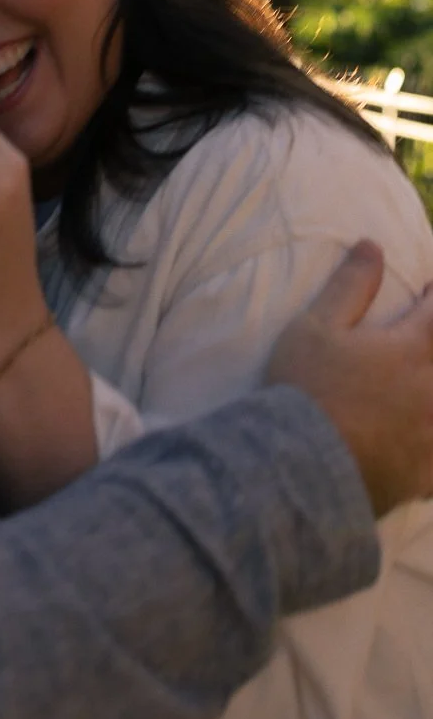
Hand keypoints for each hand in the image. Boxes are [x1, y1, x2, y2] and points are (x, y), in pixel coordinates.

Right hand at [267, 240, 432, 516]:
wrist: (299, 466)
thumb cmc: (305, 389)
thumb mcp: (316, 327)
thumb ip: (350, 286)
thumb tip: (373, 245)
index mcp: (409, 350)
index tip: (432, 290)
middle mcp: (432, 389)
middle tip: (425, 343)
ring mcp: (432, 434)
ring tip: (425, 391)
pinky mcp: (426, 473)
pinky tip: (426, 441)